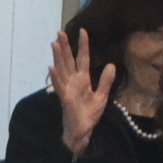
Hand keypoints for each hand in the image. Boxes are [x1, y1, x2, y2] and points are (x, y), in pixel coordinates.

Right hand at [48, 29, 114, 157]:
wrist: (83, 131)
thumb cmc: (89, 115)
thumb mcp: (102, 96)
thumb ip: (105, 81)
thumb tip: (111, 65)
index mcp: (82, 80)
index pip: (82, 58)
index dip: (83, 45)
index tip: (82, 31)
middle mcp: (73, 82)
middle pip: (68, 61)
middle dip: (65, 46)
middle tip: (60, 32)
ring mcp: (67, 89)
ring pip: (61, 69)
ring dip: (57, 57)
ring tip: (54, 44)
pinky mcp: (64, 98)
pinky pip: (59, 85)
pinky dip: (55, 76)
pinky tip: (51, 67)